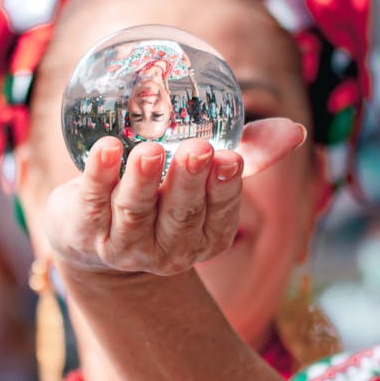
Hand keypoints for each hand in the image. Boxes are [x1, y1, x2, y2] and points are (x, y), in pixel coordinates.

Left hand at [45, 118, 304, 276]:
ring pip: (136, 211)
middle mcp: (168, 249)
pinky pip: (92, 202)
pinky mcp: (84, 231)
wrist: (93, 232)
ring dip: (143, 180)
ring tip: (148, 150)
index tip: (229, 157)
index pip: (221, 213)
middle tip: (197, 148)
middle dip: (189, 182)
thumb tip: (295, 131)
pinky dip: (98, 175)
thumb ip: (249, 151)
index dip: (225, 187)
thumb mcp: (204, 175)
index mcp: (206, 236)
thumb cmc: (161, 194)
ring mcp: (125, 246)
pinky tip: (105, 149)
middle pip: (181, 215)